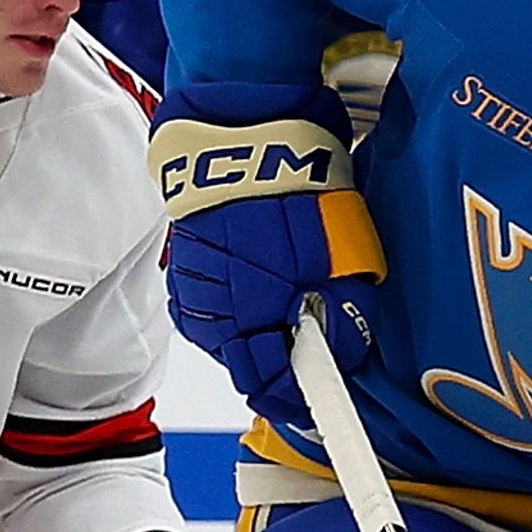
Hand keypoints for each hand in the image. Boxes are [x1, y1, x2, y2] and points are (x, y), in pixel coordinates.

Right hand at [150, 84, 374, 430]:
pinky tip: (268, 268)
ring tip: (294, 289)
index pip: (271, 388)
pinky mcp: (186, 260)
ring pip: (232, 330)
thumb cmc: (290, 189)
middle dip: (286, 355)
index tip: (324, 403)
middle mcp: (208, 316)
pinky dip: (244, 294)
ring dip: (263, 323)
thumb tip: (346, 349)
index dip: (302, 399)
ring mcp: (191, 288)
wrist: (241, 128)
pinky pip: (218, 298)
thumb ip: (346, 315)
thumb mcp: (342, 257)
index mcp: (243, 324)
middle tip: (321, 332)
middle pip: (250, 361)